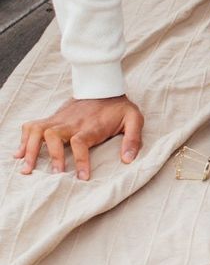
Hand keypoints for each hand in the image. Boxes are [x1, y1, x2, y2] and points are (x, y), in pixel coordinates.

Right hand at [14, 96, 143, 180]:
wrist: (105, 87)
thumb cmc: (119, 108)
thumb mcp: (134, 118)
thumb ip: (133, 138)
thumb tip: (128, 159)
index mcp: (91, 125)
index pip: (80, 141)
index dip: (81, 160)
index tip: (82, 177)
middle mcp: (72, 122)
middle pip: (53, 135)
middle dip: (51, 155)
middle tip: (55, 175)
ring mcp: (60, 119)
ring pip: (38, 130)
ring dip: (30, 149)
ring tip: (27, 169)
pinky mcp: (53, 118)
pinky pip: (32, 126)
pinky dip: (23, 139)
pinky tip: (19, 154)